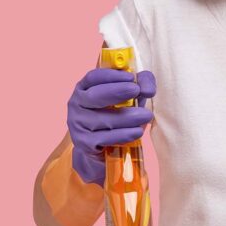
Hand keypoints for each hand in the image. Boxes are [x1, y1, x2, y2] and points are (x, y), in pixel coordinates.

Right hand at [66, 68, 155, 184]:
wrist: (102, 150)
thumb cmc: (116, 117)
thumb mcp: (129, 98)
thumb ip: (141, 85)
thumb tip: (148, 89)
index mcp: (84, 88)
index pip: (93, 77)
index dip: (111, 75)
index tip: (131, 76)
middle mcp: (76, 104)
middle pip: (95, 96)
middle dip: (117, 91)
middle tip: (136, 90)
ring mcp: (78, 124)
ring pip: (103, 119)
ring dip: (127, 116)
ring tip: (146, 115)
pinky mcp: (84, 143)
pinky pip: (106, 137)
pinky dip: (124, 134)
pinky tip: (137, 131)